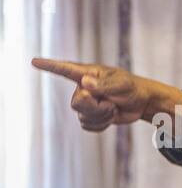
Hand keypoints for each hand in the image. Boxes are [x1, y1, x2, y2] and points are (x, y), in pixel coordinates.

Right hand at [31, 58, 181, 132]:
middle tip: (111, 103)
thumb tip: (85, 83)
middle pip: (76, 103)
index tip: (34, 61)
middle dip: (96, 107)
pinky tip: (109, 117)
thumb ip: (104, 85)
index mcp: (88, 74)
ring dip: (102, 116)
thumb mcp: (122, 85)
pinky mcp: (90, 115)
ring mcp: (86, 102)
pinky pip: (88, 126)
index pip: (65, 69)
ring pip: (82, 116)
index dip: (49, 66)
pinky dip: (101, 125)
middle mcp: (83, 87)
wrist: (141, 103)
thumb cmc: (132, 88)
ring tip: (113, 107)